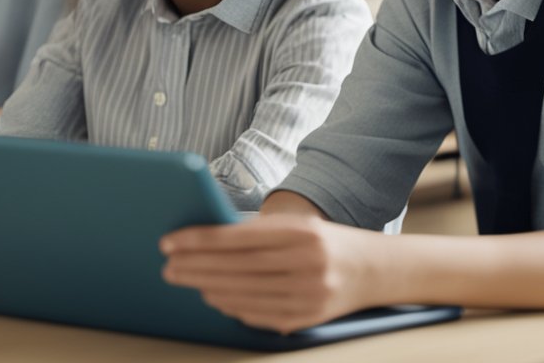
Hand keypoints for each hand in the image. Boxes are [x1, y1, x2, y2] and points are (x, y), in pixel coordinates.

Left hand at [161, 215, 386, 333]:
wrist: (375, 269)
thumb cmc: (326, 241)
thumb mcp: (298, 226)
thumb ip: (258, 233)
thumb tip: (205, 241)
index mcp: (302, 233)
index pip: (237, 238)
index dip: (199, 241)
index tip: (170, 242)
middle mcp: (307, 264)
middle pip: (236, 268)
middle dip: (195, 267)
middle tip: (168, 266)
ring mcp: (309, 294)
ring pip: (243, 294)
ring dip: (207, 288)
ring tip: (184, 279)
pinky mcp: (307, 317)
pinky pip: (258, 314)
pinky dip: (230, 306)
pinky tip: (213, 297)